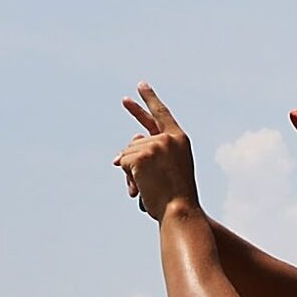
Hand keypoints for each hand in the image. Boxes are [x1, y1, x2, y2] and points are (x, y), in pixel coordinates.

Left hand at [114, 83, 198, 221]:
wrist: (180, 210)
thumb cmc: (175, 197)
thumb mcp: (167, 170)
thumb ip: (149, 156)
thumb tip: (116, 157)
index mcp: (180, 140)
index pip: (161, 114)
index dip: (150, 99)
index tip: (140, 85)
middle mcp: (168, 138)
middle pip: (136, 139)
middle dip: (130, 157)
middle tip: (125, 101)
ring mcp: (155, 145)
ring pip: (127, 152)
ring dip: (130, 172)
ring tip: (146, 188)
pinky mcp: (142, 155)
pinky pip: (122, 162)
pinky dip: (128, 177)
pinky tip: (141, 187)